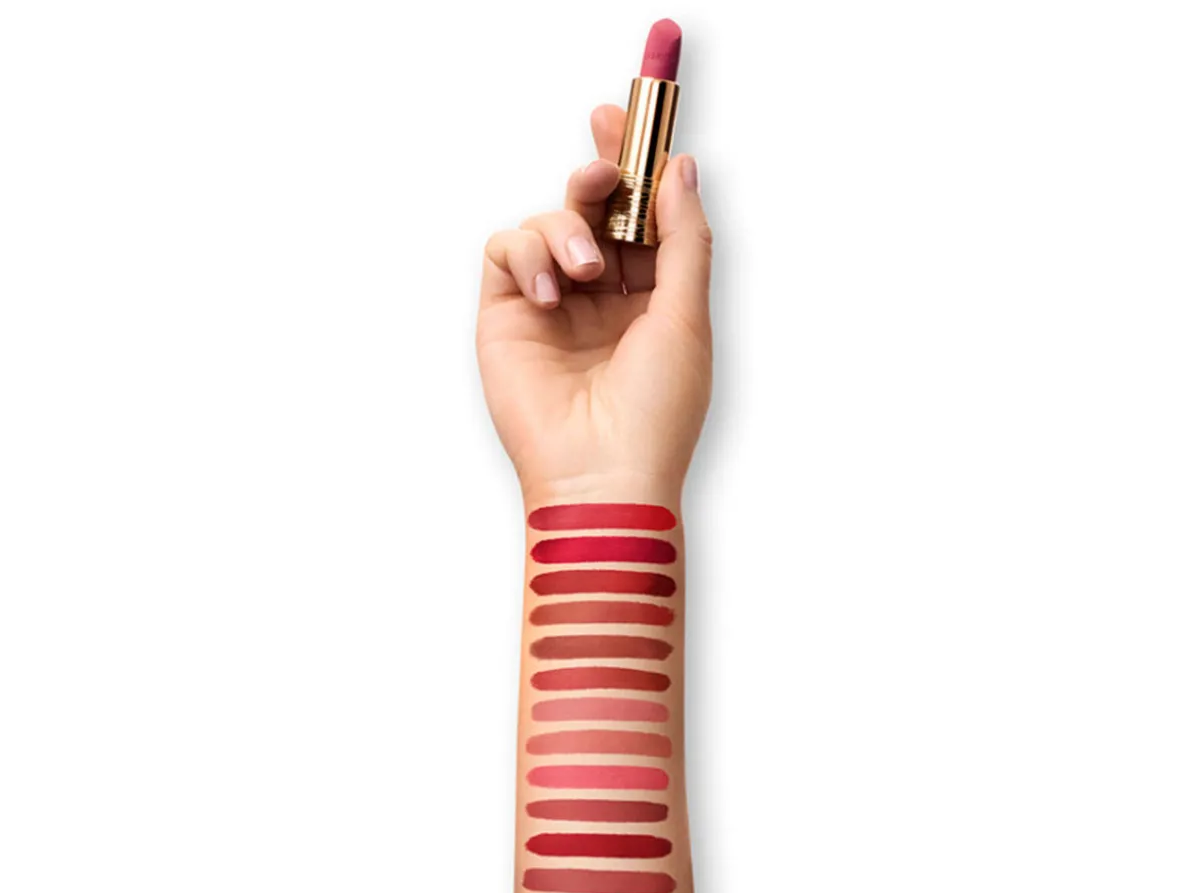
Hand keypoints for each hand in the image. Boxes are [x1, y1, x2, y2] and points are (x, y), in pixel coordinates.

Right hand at [477, 104, 712, 497]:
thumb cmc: (655, 412)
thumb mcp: (686, 315)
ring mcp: (551, 308)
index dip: (633, 168)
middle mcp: (599, 300)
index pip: (639, 219)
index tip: (626, 118)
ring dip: (567, 229)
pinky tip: (549, 295)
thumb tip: (680, 168)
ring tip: (582, 273)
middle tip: (603, 174)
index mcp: (650, 300)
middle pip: (592, 210)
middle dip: (598, 178)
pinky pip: (506, 252)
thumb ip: (683, 237)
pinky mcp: (507, 317)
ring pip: (547, 223)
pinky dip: (527, 256)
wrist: (601, 475)